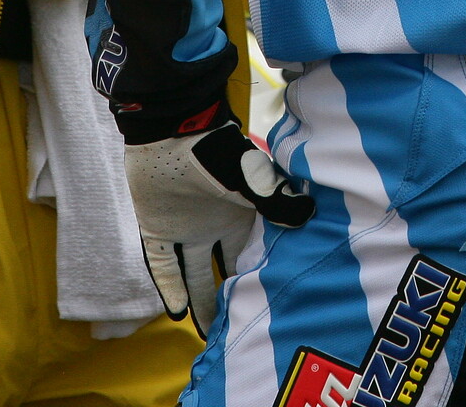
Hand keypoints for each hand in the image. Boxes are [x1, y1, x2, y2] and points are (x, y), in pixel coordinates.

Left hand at [122, 113, 312, 332]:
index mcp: (239, 217)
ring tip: (208, 334)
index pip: (248, 257)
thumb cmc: (216, 151)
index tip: (266, 310)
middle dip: (228, 300)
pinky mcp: (156, 227)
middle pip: (221, 273)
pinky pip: (162, 263)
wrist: (172, 130)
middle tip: (237, 333)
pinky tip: (176, 312)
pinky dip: (169, 286)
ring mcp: (184, 229)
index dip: (256, 282)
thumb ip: (274, 199)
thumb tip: (309, 215)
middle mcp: (213, 228)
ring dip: (199, 301)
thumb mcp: (250, 178)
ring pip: (193, 274)